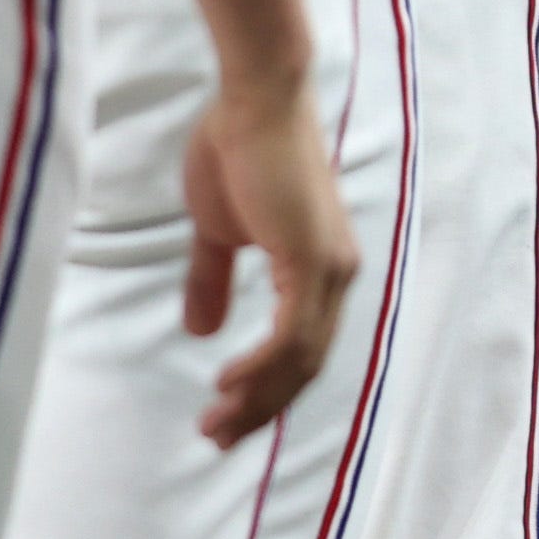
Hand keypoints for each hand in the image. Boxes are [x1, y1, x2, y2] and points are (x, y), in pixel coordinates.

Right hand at [178, 75, 361, 448]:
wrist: (254, 99)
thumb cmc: (236, 151)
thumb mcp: (218, 231)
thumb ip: (213, 280)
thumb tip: (200, 331)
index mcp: (321, 270)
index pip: (302, 351)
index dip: (265, 390)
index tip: (224, 418)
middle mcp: (338, 275)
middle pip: (305, 367)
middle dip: (259, 410)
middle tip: (216, 438)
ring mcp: (331, 269)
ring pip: (301, 361)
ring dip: (257, 399)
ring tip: (216, 423)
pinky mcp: (314, 260)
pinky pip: (293, 335)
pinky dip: (262, 366)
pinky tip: (229, 383)